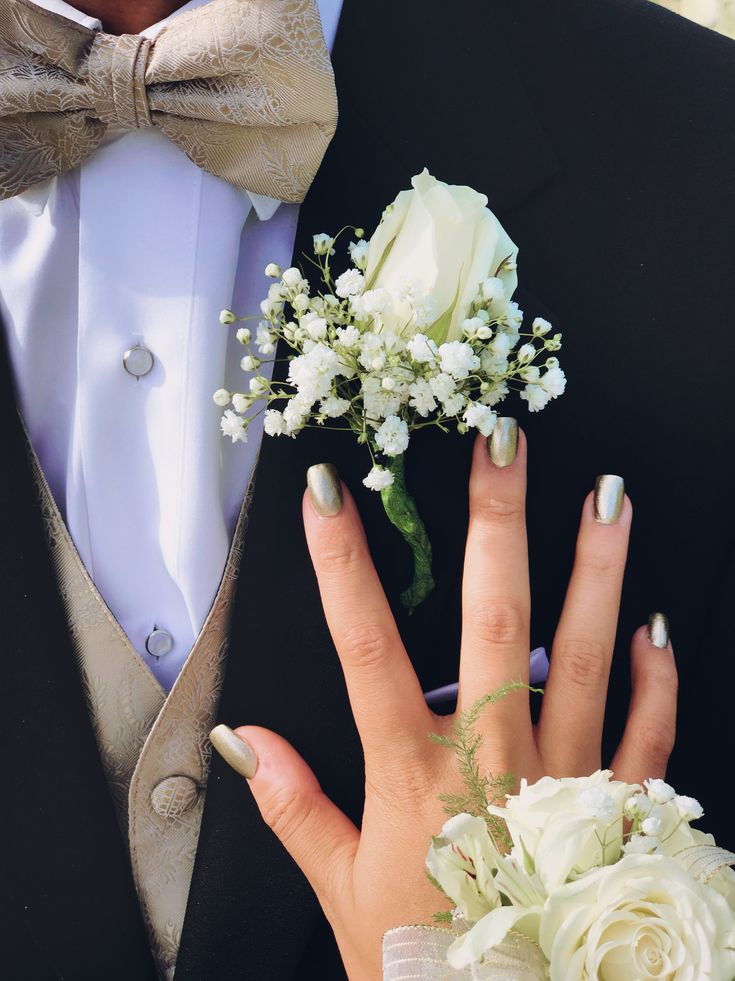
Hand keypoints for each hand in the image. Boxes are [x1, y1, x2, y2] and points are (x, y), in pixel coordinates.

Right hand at [210, 425, 677, 979]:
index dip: (342, 560)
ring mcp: (567, 778)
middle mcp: (495, 759)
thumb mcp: (341, 887)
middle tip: (502, 443)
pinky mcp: (619, 808)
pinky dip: (658, 680)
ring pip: (586, 656)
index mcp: (414, 773)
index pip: (365, 644)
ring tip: (608, 497)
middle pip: (494, 619)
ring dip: (598, 571)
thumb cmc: (423, 956)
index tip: (330, 492)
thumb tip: (243, 738)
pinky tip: (656, 627)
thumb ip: (292, 804)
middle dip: (496, 522)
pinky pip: (649, 733)